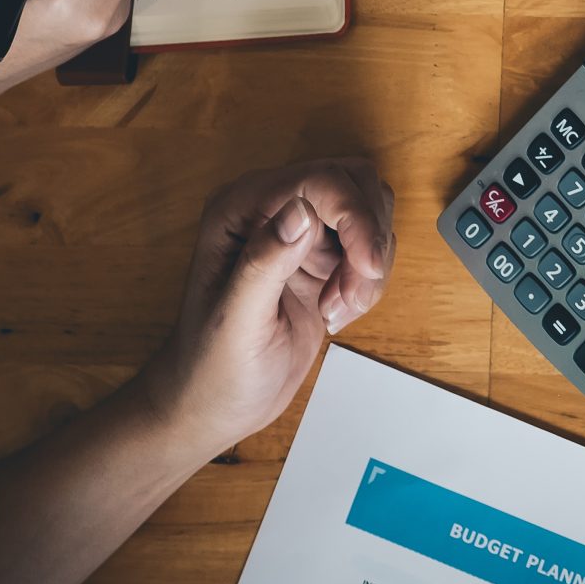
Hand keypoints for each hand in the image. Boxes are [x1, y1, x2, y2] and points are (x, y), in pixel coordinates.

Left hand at [136, 161, 398, 456]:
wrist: (217, 403)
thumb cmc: (213, 368)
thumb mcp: (236, 320)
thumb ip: (265, 262)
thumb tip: (302, 210)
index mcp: (239, 211)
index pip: (320, 181)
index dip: (356, 218)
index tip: (367, 268)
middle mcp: (270, 210)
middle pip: (354, 184)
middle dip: (368, 238)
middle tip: (353, 293)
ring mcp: (299, 232)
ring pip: (371, 213)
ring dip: (371, 263)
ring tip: (339, 308)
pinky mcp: (322, 258)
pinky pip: (371, 246)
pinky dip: (370, 280)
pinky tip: (338, 311)